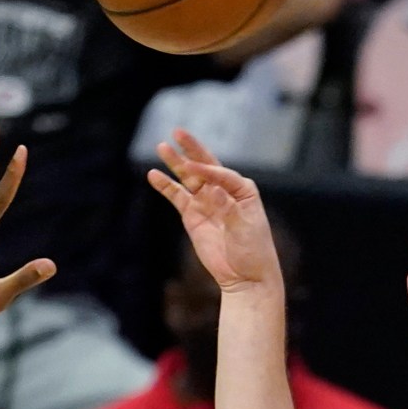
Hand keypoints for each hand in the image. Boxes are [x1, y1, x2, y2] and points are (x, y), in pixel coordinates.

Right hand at [145, 129, 280, 292]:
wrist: (245, 276)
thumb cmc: (253, 251)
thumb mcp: (245, 228)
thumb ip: (228, 209)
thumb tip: (214, 191)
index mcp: (242, 190)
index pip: (222, 174)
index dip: (207, 170)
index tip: (193, 169)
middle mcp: (224, 191)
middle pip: (205, 166)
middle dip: (191, 149)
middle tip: (177, 132)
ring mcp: (207, 202)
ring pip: (188, 178)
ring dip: (176, 163)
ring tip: (161, 146)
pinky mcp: (193, 216)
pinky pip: (177, 197)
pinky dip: (166, 186)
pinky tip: (154, 175)